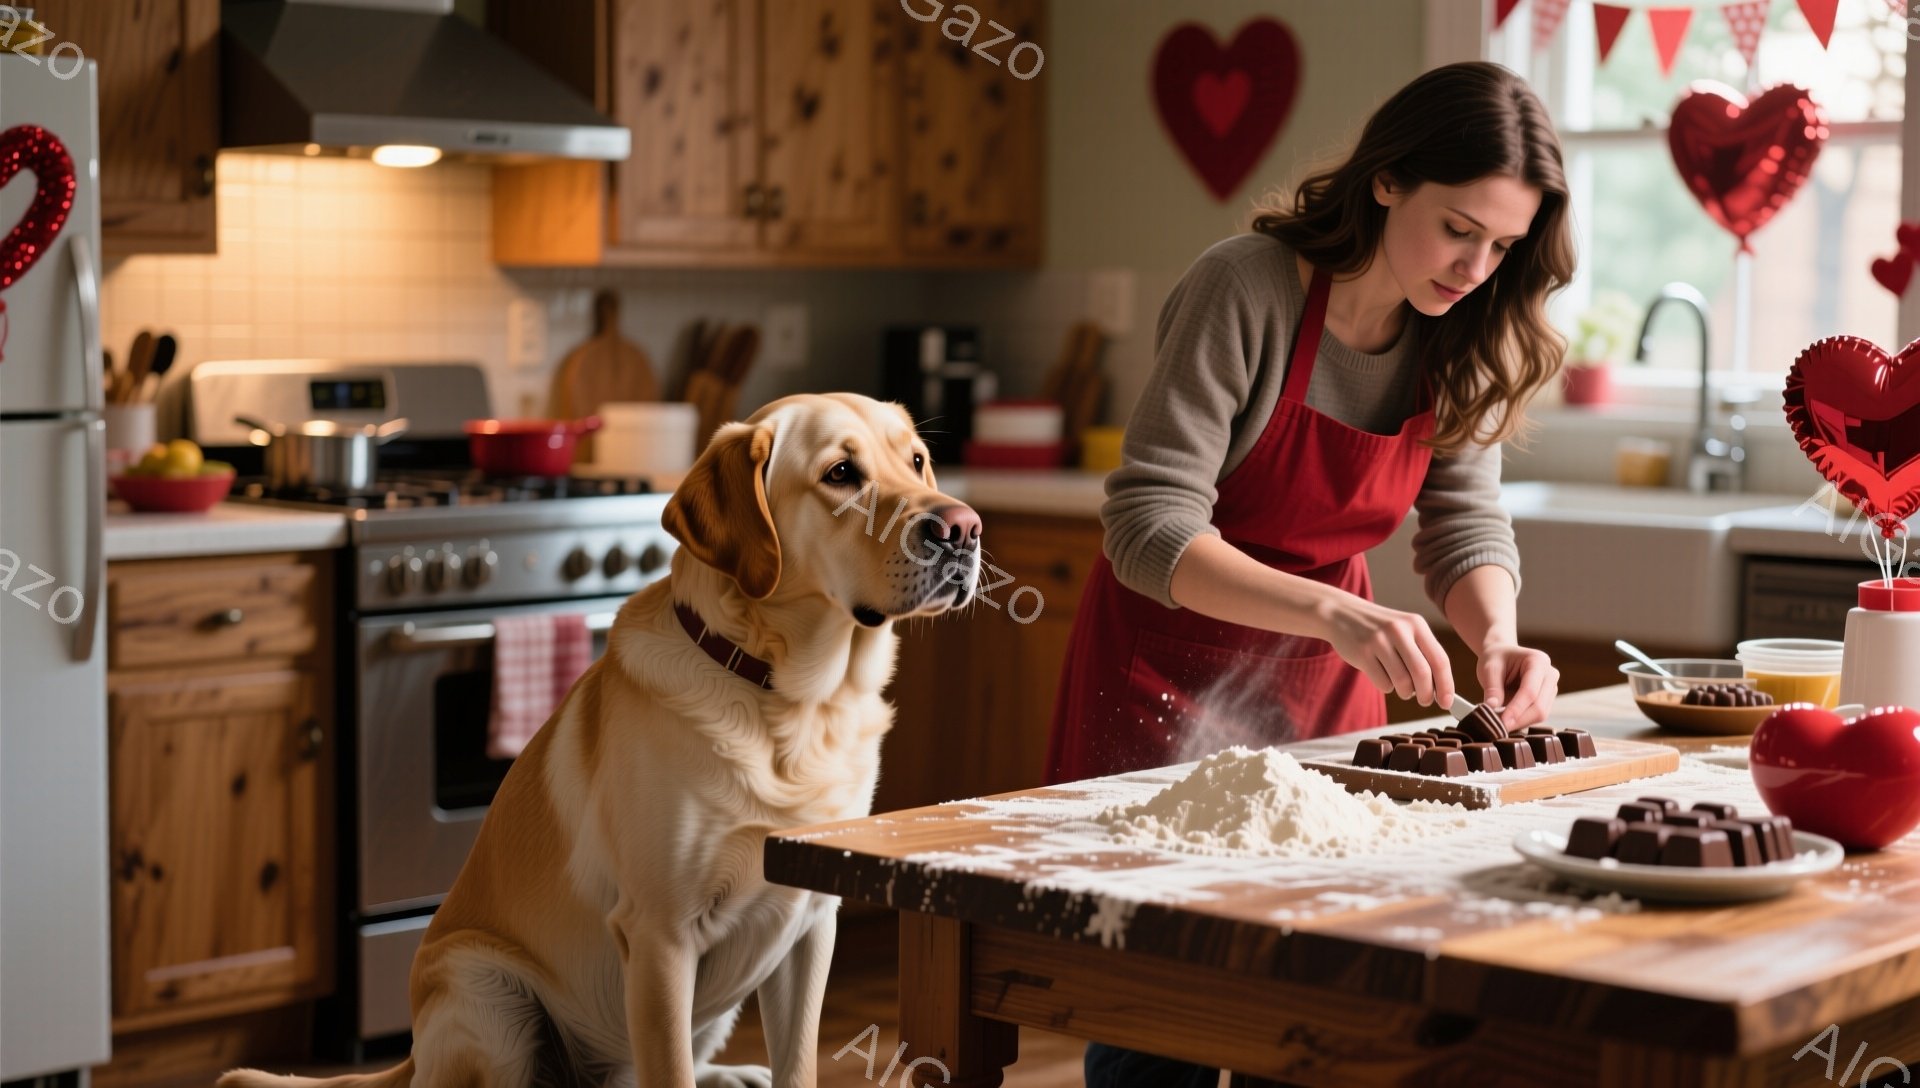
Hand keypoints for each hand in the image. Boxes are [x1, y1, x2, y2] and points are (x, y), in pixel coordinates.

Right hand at [1320, 595, 1453, 707]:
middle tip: (1424, 701)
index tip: (1447, 702)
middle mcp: (1399, 630)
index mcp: (1416, 624)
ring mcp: (1378, 640)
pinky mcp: (1362, 652)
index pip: (1440, 660)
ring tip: (1402, 688)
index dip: (1446, 685)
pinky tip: (1382, 675)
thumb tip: (1441, 688)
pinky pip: (1382, 683)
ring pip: (1402, 681)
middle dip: (1426, 694)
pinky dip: (1386, 686)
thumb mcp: (1405, 630)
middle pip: (1422, 673)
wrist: (1342, 613)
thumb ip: (1423, 653)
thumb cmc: (1380, 629)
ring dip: (1405, 692)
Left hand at [1477, 643, 1559, 729]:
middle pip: (1540, 706)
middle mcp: (1550, 674)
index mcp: (1538, 661)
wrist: (1502, 654)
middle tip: (1498, 728)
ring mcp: (1551, 688)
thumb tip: (1491, 708)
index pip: (1530, 691)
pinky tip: (1507, 720)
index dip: (1516, 709)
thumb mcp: (1489, 668)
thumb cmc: (1496, 658)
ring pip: (1541, 714)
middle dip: (1519, 720)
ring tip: (1499, 724)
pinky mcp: (1547, 699)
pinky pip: (1537, 715)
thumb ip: (1492, 688)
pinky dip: (1522, 721)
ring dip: (1520, 722)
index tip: (1502, 722)